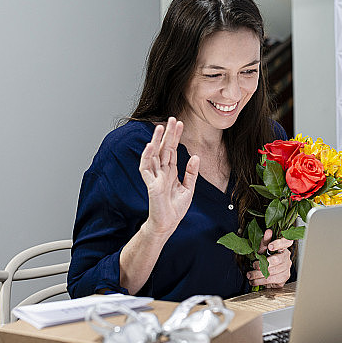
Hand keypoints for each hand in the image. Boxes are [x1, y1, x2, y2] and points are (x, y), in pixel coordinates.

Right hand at [139, 117, 199, 236]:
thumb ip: (191, 173)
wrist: (168, 224)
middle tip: (172, 118)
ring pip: (154, 155)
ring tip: (159, 127)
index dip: (176, 137)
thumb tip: (196, 156)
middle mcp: (162, 172)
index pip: (173, 150)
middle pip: (164, 148)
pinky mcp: (151, 185)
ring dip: (156, 141)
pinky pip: (146, 169)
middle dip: (168, 134)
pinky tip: (149, 146)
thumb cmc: (175, 208)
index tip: (180, 124)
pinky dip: (146, 157)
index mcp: (171, 172)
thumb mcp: (189, 189)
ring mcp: (155, 177)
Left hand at [247, 229, 293, 288]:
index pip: (286, 242)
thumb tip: (268, 231)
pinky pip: (271, 280)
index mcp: (283, 248)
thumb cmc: (265, 260)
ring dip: (258, 274)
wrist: (266, 276)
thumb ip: (264, 242)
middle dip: (263, 263)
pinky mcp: (283, 279)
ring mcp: (286, 269)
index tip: (270, 246)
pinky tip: (253, 280)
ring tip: (249, 275)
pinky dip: (260, 281)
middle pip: (277, 259)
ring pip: (272, 272)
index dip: (279, 243)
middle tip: (254, 265)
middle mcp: (286, 258)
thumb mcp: (262, 250)